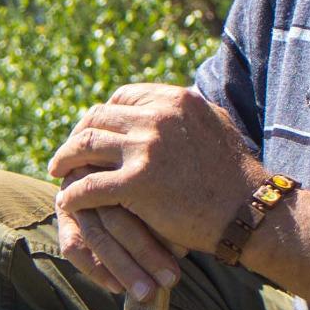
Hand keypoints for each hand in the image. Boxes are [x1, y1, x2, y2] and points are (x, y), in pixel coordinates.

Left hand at [47, 84, 263, 290]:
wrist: (250, 212)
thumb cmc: (236, 176)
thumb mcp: (215, 124)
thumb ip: (185, 113)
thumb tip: (167, 104)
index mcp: (175, 100)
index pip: (123, 97)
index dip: (103, 114)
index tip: (93, 131)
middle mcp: (158, 117)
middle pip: (98, 117)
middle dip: (77, 134)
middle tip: (67, 152)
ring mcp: (146, 149)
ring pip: (85, 145)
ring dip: (65, 159)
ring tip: (58, 171)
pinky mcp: (137, 184)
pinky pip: (89, 186)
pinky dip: (73, 195)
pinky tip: (68, 203)